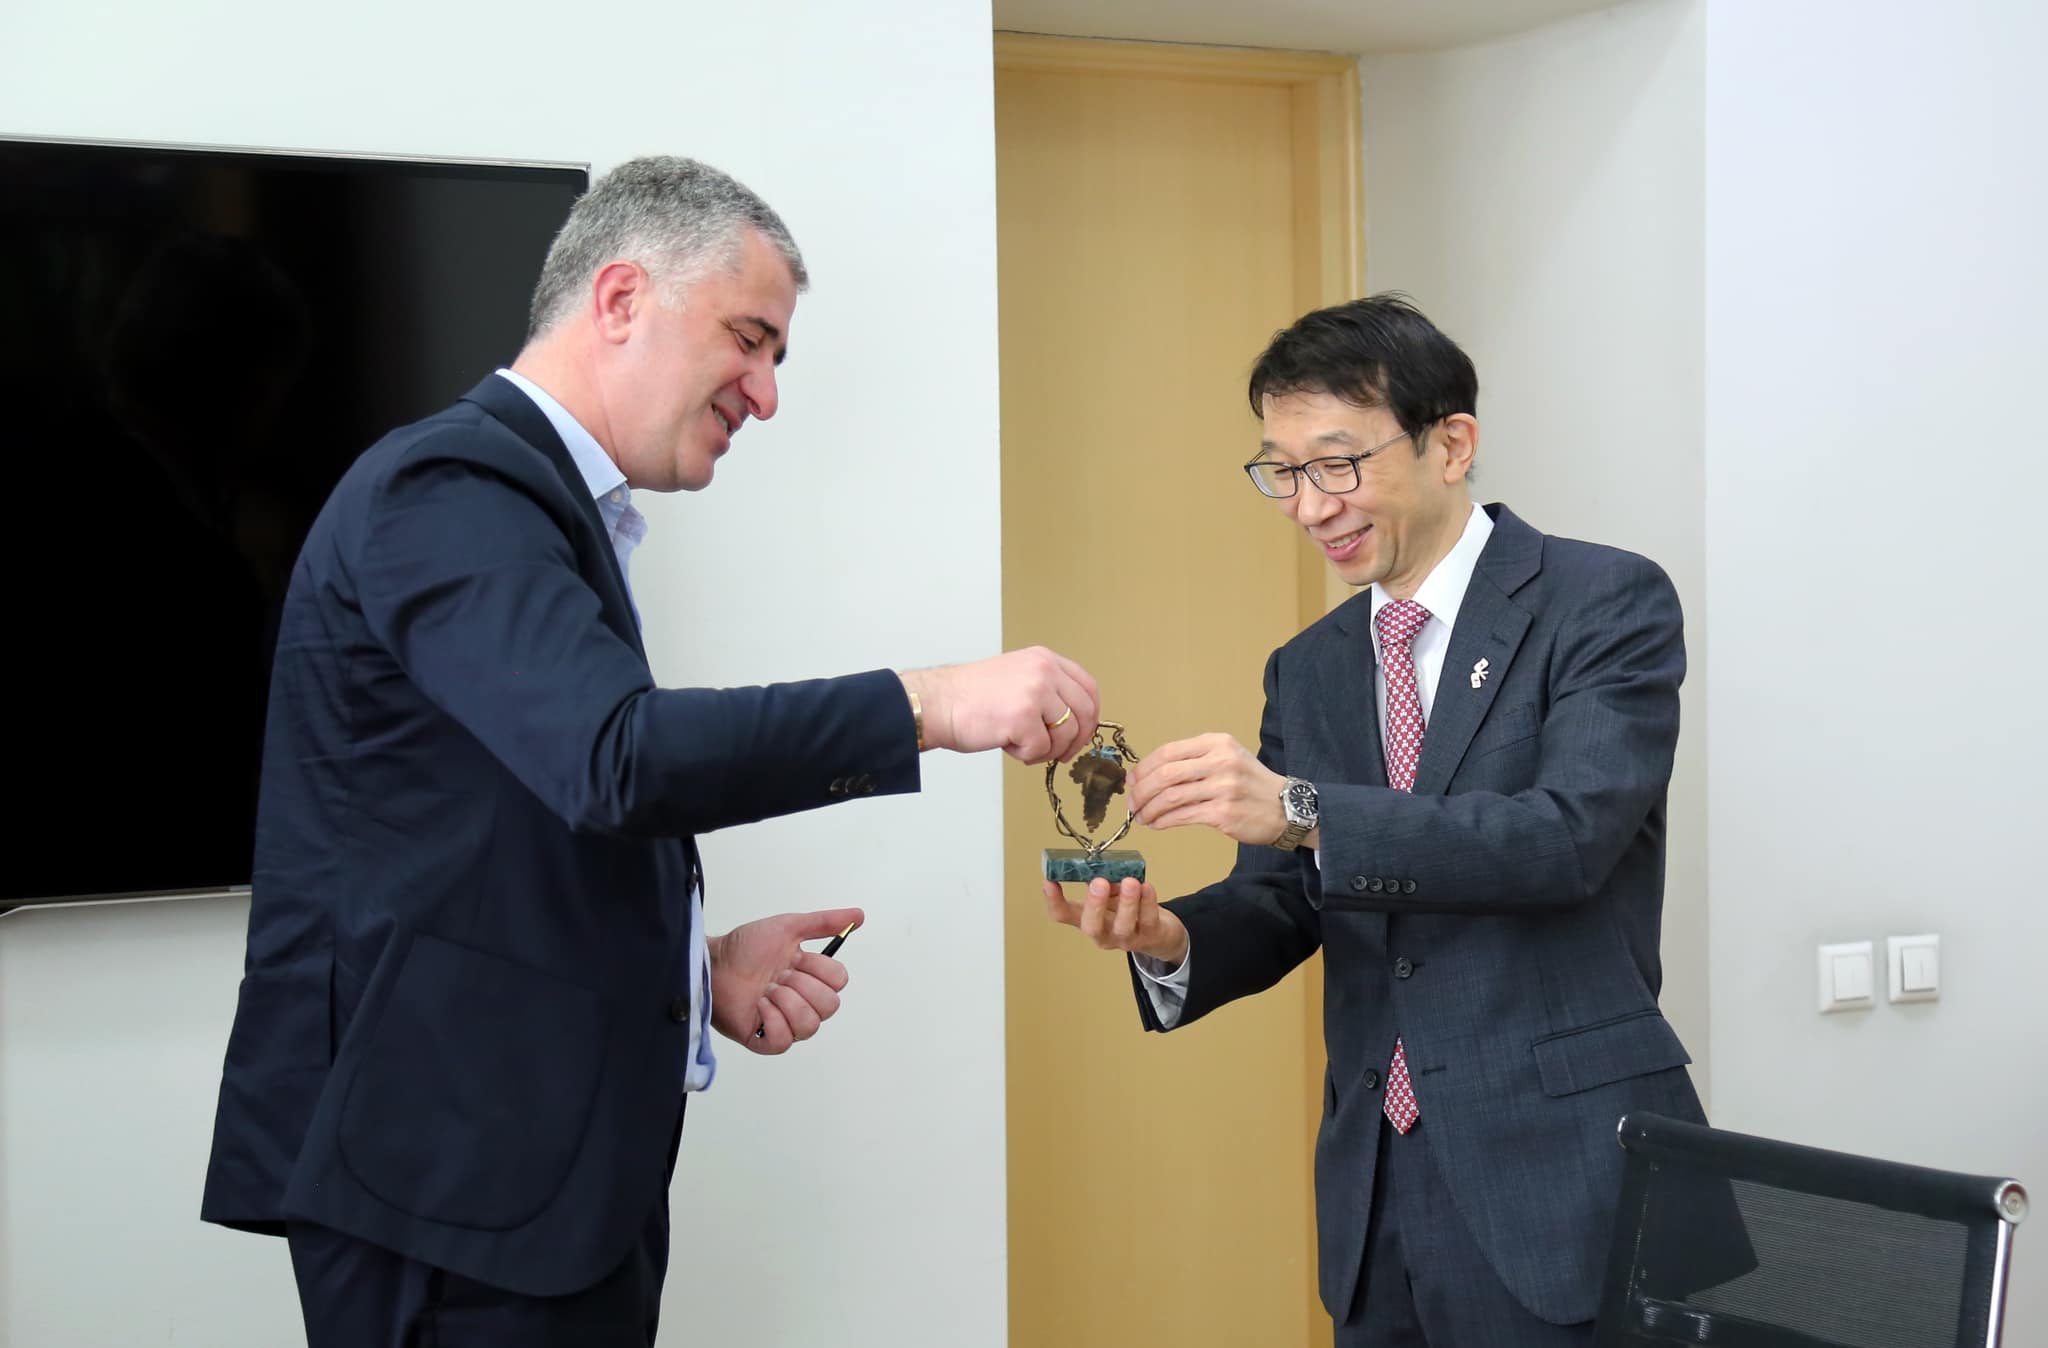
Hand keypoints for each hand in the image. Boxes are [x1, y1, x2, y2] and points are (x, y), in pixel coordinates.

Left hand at [709, 907, 862, 1054]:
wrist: (713, 963)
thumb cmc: (745, 947)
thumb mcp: (787, 927)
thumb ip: (824, 922)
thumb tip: (859, 915)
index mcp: (811, 978)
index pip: (838, 981)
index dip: (817, 969)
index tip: (794, 959)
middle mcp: (802, 1002)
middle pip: (829, 1006)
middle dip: (801, 986)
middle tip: (777, 976)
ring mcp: (784, 1023)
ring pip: (810, 1025)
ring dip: (786, 1002)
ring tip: (767, 991)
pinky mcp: (764, 1040)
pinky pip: (784, 1041)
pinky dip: (772, 1021)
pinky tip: (759, 1006)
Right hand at [898, 647, 1099, 763]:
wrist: (938, 703)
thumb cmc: (970, 698)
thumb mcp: (1017, 677)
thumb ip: (1047, 690)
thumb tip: (1075, 721)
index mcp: (1044, 659)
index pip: (1088, 687)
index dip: (1090, 716)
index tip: (1081, 732)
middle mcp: (1044, 670)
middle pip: (1084, 713)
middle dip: (1074, 740)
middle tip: (1059, 753)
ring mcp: (1035, 692)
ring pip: (1066, 734)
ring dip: (1047, 750)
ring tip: (1021, 744)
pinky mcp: (1023, 717)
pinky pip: (1042, 748)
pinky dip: (1026, 754)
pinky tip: (1007, 743)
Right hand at [1041, 877, 1187, 966]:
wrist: (1158, 934)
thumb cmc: (1129, 911)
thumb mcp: (1109, 896)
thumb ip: (1102, 881)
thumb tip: (1097, 861)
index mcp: (1088, 920)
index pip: (1063, 915)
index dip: (1053, 901)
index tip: (1049, 881)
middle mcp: (1104, 934)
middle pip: (1092, 927)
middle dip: (1095, 904)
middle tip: (1098, 882)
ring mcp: (1127, 938)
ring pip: (1124, 925)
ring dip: (1126, 902)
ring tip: (1129, 881)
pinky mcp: (1151, 936)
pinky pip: (1148, 919)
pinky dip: (1148, 902)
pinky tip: (1146, 886)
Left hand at [1128, 733, 1289, 846]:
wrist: (1286, 807)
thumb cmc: (1251, 784)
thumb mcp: (1228, 757)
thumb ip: (1194, 761)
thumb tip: (1149, 775)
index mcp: (1217, 743)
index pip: (1169, 751)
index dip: (1144, 767)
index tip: (1132, 780)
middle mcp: (1220, 761)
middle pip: (1166, 774)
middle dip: (1141, 790)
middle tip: (1132, 803)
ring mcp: (1223, 787)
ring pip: (1171, 797)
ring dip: (1149, 809)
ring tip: (1141, 817)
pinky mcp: (1224, 812)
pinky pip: (1183, 816)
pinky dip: (1164, 821)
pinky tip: (1157, 824)